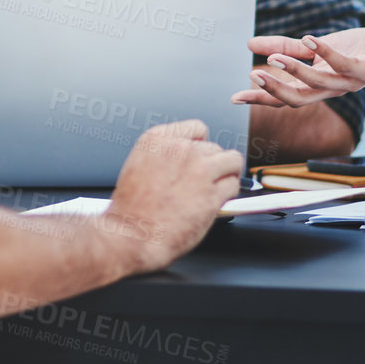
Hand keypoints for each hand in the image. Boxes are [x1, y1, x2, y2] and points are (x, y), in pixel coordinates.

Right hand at [106, 120, 244, 270]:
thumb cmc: (131, 209)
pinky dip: (230, 192)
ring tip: (220, 185)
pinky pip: (233, 184)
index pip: (197, 128)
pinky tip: (220, 200)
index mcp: (158, 140)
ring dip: (228, 173)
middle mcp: (181, 150)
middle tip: (206, 180)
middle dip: (212, 163)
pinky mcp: (212, 194)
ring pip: (232, 161)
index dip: (201, 144)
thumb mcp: (138, 165)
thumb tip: (184, 159)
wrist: (133, 235)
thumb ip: (164, 155)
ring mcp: (199, 170)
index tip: (200, 156)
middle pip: (214, 147)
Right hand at [231, 26, 364, 109]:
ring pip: (318, 84)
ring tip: (273, 58)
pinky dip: (325, 52)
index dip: (261, 98)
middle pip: (298, 99)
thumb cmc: (357, 48)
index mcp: (317, 87)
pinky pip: (342, 65)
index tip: (235, 98)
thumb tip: (250, 44)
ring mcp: (349, 83)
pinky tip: (309, 38)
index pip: (284, 98)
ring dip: (295, 71)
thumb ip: (286, 47)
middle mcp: (332, 90)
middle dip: (274, 91)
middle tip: (252, 77)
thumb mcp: (315, 46)